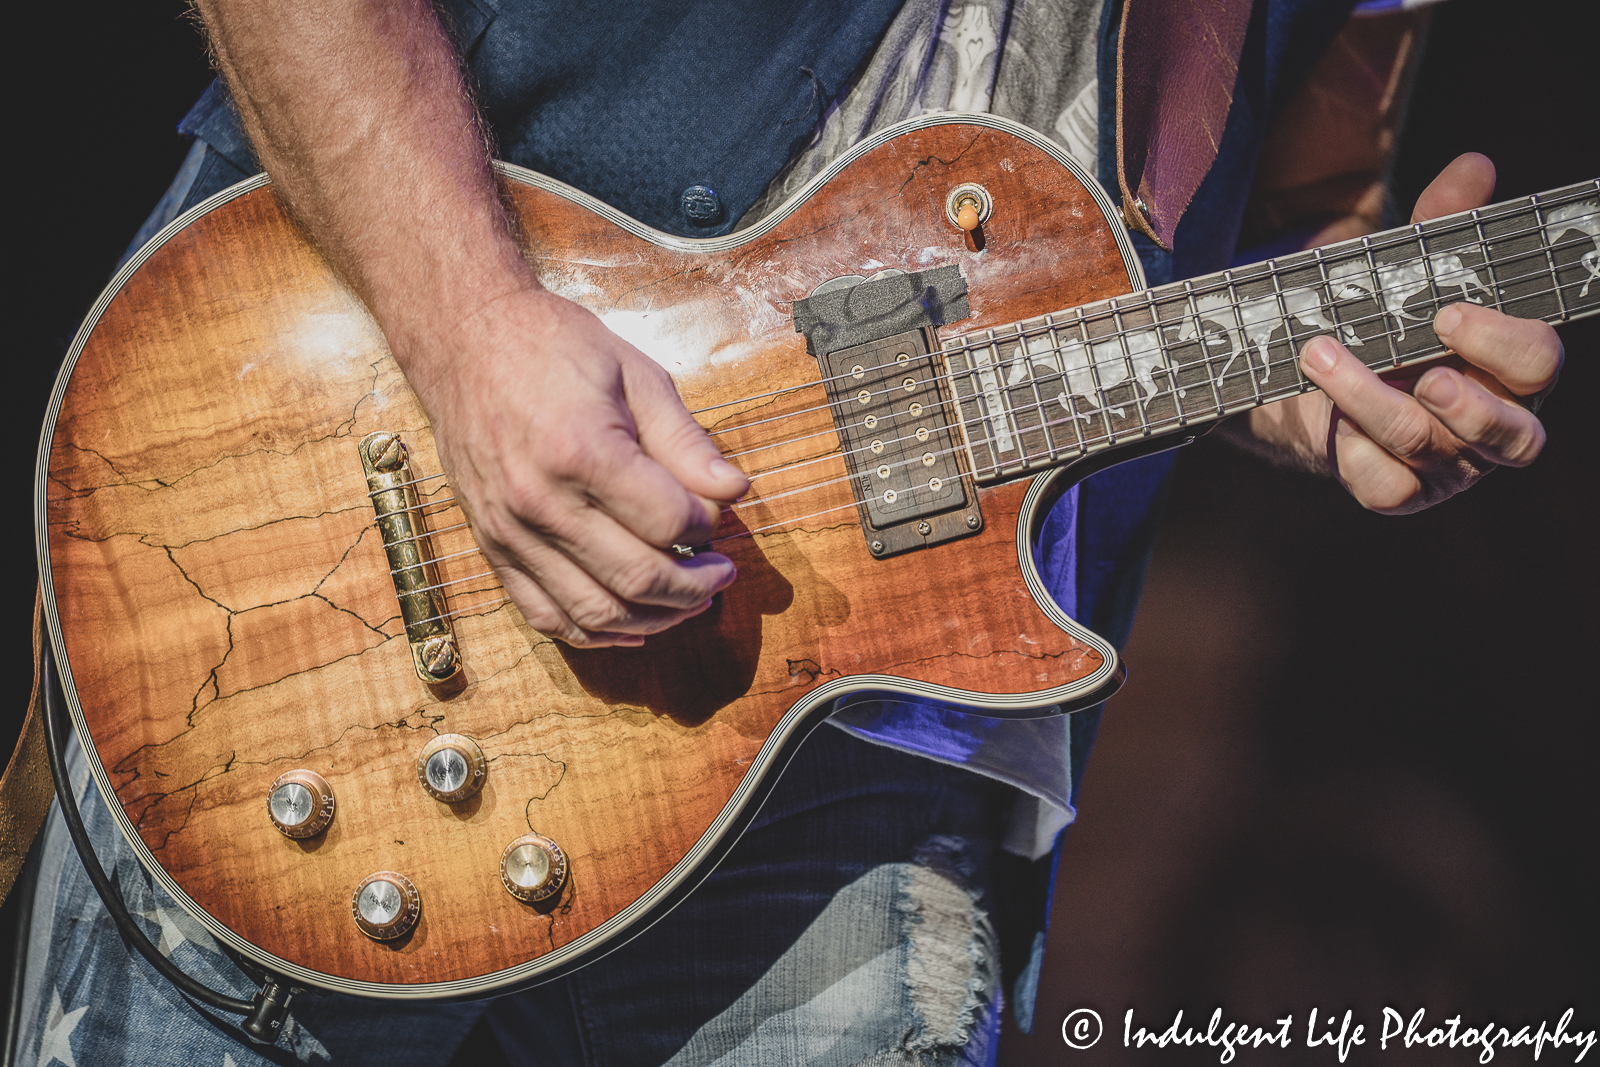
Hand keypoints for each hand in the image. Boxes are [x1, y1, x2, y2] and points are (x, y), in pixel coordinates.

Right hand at [409, 286, 748, 647]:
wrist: (465, 341)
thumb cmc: (553, 347)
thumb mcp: (636, 375)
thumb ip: (686, 442)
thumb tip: (735, 491)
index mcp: (582, 452)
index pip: (670, 523)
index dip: (709, 526)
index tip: (717, 513)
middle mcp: (541, 502)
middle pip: (639, 579)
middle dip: (695, 587)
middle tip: (722, 574)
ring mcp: (510, 532)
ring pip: (596, 612)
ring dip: (655, 619)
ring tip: (689, 600)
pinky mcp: (493, 546)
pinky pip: (545, 616)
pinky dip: (594, 633)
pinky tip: (633, 624)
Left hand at [1246, 153, 1563, 512]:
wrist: (1316, 379)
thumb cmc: (1383, 323)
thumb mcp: (1406, 271)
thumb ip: (1440, 225)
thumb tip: (1474, 166)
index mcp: (1511, 370)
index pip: (1538, 364)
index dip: (1500, 342)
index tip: (1448, 313)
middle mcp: (1492, 425)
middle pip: (1512, 435)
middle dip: (1466, 405)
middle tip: (1425, 373)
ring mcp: (1447, 467)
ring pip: (1428, 448)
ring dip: (1369, 399)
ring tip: (1321, 355)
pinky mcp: (1399, 492)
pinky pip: (1387, 486)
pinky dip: (1354, 451)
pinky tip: (1328, 418)